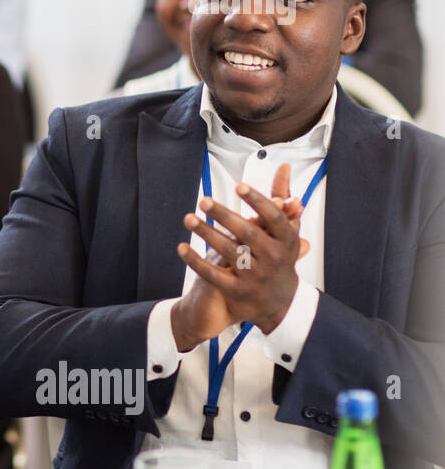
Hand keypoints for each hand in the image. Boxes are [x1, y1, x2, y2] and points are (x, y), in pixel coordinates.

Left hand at [172, 163, 309, 349]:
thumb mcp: (286, 231)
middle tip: (204, 199)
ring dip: (206, 233)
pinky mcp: (237, 290)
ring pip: (228, 252)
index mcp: (286, 241)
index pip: (274, 218)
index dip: (257, 202)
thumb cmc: (279, 256)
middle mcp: (273, 258)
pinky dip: (196, 261)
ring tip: (188, 218)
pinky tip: (181, 248)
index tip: (238, 186)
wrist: (280, 302)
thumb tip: (284, 166)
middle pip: (248, 234)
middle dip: (225, 216)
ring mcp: (255, 276)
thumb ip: (281, 200)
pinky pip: (213, 275)